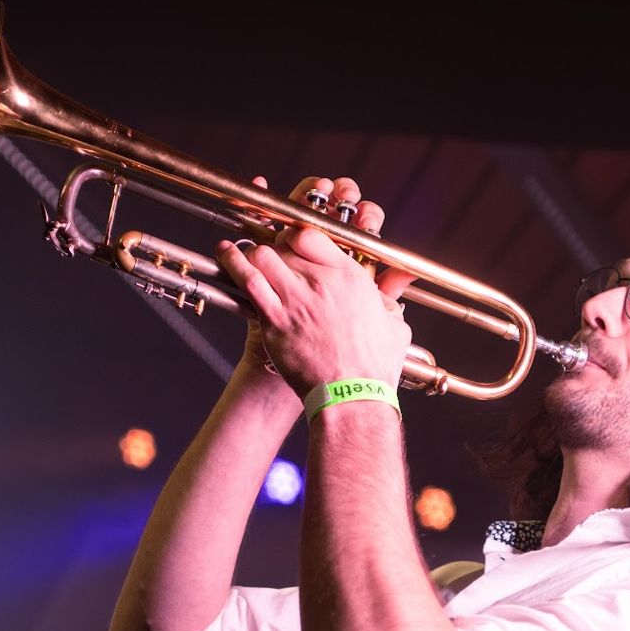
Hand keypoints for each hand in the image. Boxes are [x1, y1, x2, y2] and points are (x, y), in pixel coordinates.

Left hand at [219, 176, 414, 396]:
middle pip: (284, 244)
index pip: (312, 235)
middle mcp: (321, 281)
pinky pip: (248, 280)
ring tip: (242, 252)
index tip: (292, 242)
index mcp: (349, 276)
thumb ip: (393, 295)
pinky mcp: (274, 320)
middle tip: (269, 255)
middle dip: (275, 246)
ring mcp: (295, 299)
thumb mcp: (394, 323)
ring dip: (253, 253)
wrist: (352, 394)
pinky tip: (226, 254)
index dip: (296, 235)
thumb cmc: (373, 365)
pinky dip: (234, 263)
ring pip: (263, 256)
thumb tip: (403, 279)